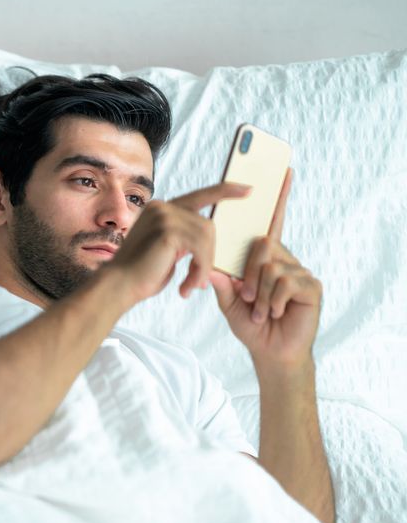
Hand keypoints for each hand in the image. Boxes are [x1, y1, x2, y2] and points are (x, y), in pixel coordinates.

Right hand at [106, 182, 251, 303]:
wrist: (119, 286)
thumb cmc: (141, 274)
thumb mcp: (168, 250)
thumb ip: (184, 237)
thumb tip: (208, 236)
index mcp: (161, 209)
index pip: (200, 195)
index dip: (225, 191)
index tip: (247, 190)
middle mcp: (162, 206)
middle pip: (207, 224)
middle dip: (209, 254)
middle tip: (199, 280)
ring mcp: (164, 216)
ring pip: (206, 236)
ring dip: (204, 265)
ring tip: (192, 285)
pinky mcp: (168, 230)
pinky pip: (200, 247)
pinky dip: (200, 269)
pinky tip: (188, 285)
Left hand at [209, 170, 321, 366]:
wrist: (270, 352)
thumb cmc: (250, 324)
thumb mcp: (229, 301)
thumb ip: (221, 281)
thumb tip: (211, 265)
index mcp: (265, 258)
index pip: (269, 223)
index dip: (277, 198)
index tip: (282, 171)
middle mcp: (284, 259)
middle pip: (262, 244)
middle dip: (249, 272)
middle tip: (246, 296)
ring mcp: (300, 271)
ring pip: (271, 266)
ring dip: (259, 292)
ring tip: (259, 311)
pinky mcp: (311, 286)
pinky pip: (284, 282)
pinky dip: (272, 300)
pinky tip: (272, 313)